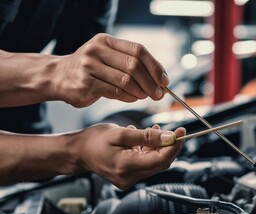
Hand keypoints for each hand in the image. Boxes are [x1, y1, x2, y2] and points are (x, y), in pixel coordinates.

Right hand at [52, 33, 169, 106]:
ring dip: (141, 91)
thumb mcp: (108, 57)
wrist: (58, 77)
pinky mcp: (86, 84)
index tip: (165, 80)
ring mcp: (89, 66)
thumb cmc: (90, 69)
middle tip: (158, 94)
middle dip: (151, 82)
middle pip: (134, 66)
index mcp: (107, 41)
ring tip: (145, 97)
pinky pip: (115, 92)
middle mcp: (97, 50)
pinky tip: (133, 99)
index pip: (138, 50)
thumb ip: (131, 63)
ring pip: (126, 80)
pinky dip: (129, 97)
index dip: (155, 66)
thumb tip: (160, 79)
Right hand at [71, 123, 184, 188]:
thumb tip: (169, 137)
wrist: (77, 152)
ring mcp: (129, 180)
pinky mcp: (128, 177)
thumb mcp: (120, 133)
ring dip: (159, 147)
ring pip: (154, 163)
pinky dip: (150, 152)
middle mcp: (129, 177)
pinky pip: (146, 165)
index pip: (161, 160)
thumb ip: (146, 136)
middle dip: (169, 146)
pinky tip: (145, 139)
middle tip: (173, 130)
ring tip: (153, 131)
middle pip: (160, 163)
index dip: (174, 146)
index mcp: (126, 166)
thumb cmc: (94, 140)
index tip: (181, 132)